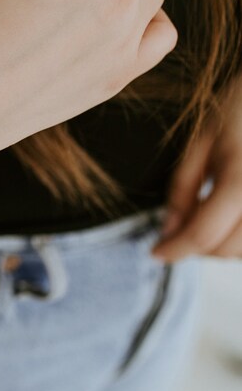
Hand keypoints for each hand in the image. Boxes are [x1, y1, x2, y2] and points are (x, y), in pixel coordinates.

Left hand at [152, 73, 241, 261]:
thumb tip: (168, 231)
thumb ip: (183, 187)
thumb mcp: (203, 139)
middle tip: (176, 230)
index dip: (175, 249)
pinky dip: (240, 237)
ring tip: (205, 217)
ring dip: (221, 245)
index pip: (203, 235)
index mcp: (241, 180)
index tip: (156, 252)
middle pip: (226, 249)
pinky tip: (230, 216)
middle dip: (196, 246)